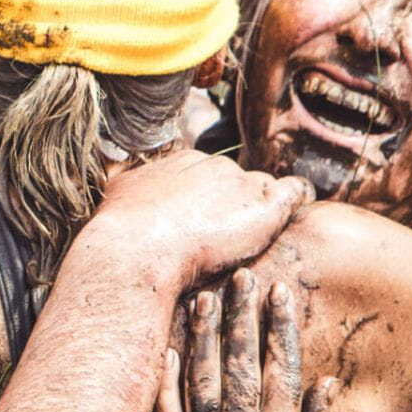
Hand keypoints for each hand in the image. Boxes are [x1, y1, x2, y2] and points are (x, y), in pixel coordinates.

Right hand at [87, 151, 311, 290]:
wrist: (134, 250)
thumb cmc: (119, 233)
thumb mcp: (116, 191)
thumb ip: (124, 176)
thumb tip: (112, 162)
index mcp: (181, 162)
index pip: (207, 174)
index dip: (209, 199)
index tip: (204, 220)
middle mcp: (213, 165)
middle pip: (236, 180)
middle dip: (234, 202)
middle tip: (227, 234)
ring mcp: (241, 185)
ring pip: (264, 188)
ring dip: (262, 207)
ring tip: (258, 231)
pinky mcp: (264, 207)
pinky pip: (293, 192)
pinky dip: (297, 199)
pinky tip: (299, 205)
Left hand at [156, 269, 337, 411]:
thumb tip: (325, 380)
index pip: (279, 364)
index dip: (279, 324)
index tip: (279, 290)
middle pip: (238, 360)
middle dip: (239, 313)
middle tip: (239, 275)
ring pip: (200, 377)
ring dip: (201, 334)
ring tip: (202, 296)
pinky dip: (166, 379)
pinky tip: (166, 347)